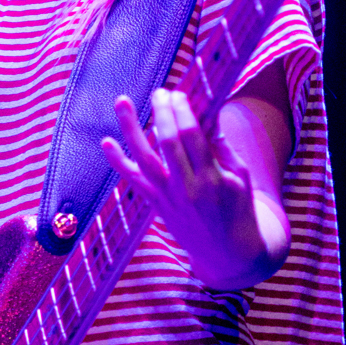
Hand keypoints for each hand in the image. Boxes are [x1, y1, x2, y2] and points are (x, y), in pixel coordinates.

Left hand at [101, 88, 289, 289]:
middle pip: (167, 142)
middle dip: (162, 112)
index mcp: (212, 178)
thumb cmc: (239, 209)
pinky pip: (133, 181)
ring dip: (131, 128)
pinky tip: (106, 142)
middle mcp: (187, 188)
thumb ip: (221, 147)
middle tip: (159, 91)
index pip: (192, 135)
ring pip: (144, 158)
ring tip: (122, 102)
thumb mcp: (239, 177)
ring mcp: (168, 198)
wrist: (228, 253)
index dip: (182, 110)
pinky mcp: (156, 205)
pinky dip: (118, 162)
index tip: (179, 94)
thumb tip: (206, 114)